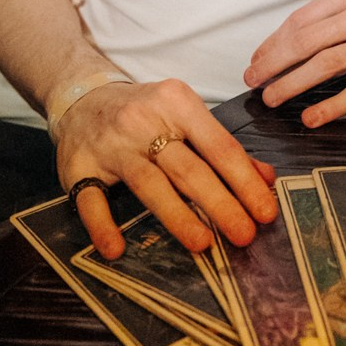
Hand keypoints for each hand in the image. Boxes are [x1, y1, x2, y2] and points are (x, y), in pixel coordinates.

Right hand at [56, 78, 277, 260]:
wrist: (82, 97)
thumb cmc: (145, 112)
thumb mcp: (184, 114)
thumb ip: (222, 146)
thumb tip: (266, 178)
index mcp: (177, 102)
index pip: (219, 145)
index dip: (244, 181)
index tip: (265, 211)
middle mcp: (143, 121)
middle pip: (188, 168)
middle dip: (221, 203)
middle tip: (244, 234)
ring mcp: (111, 144)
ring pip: (149, 183)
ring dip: (177, 215)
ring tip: (203, 243)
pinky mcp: (79, 166)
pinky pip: (90, 198)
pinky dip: (102, 225)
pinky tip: (116, 248)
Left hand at [244, 0, 345, 126]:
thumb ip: (332, 12)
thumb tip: (284, 42)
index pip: (301, 19)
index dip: (273, 42)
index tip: (257, 59)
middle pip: (306, 41)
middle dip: (273, 63)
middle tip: (253, 80)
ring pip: (325, 65)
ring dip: (292, 84)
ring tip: (272, 98)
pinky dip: (329, 107)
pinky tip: (310, 118)